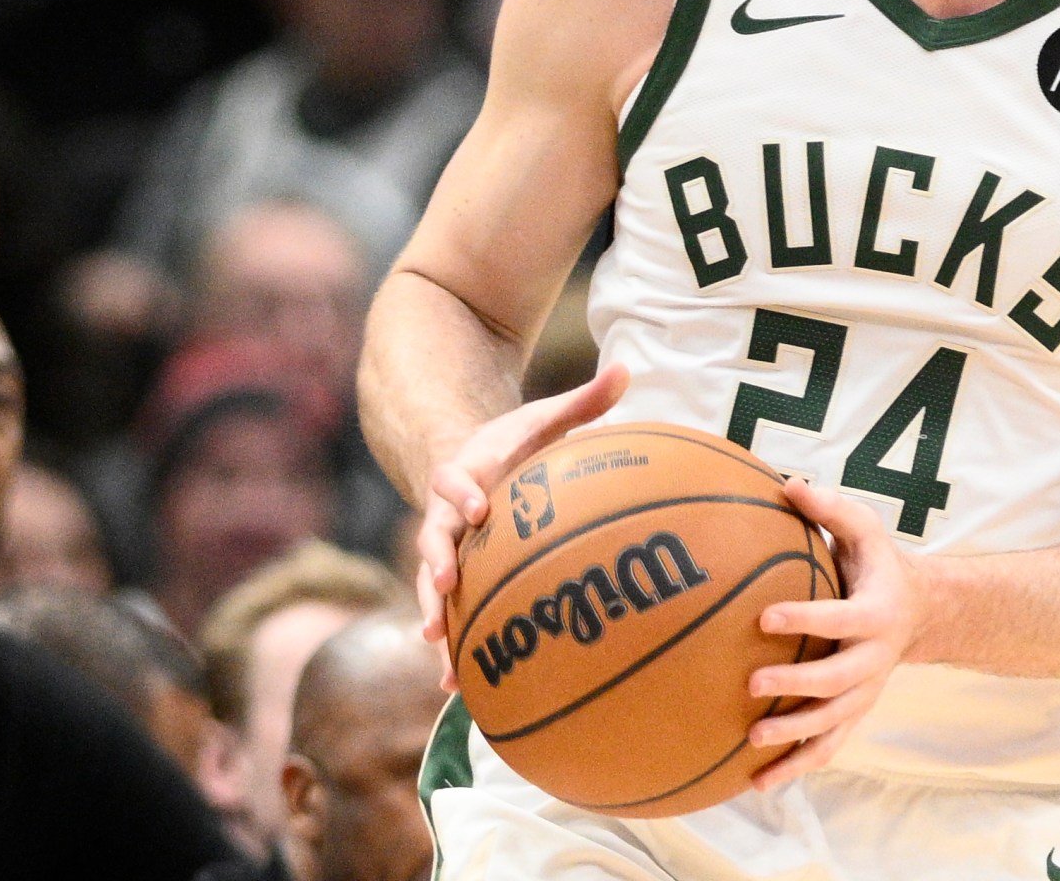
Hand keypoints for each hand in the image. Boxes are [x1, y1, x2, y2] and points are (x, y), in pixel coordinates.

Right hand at [415, 364, 628, 682]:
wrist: (460, 459)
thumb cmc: (513, 443)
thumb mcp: (542, 418)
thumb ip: (584, 399)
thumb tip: (627, 368)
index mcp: (468, 473)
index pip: (456, 480)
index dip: (463, 493)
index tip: (478, 507)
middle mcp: (446, 515)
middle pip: (432, 540)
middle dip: (435, 563)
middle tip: (445, 585)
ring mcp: (444, 549)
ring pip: (431, 586)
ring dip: (436, 616)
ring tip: (439, 650)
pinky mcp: (451, 577)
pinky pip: (449, 615)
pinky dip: (451, 650)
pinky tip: (457, 691)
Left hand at [745, 479, 925, 788]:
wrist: (922, 611)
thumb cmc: (877, 564)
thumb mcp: (863, 529)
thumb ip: (828, 509)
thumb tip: (784, 484)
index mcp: (875, 613)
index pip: (841, 618)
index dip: (806, 619)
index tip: (765, 617)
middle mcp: (874, 659)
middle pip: (838, 680)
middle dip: (797, 685)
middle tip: (752, 682)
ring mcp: (866, 692)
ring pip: (833, 723)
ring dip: (795, 735)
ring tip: (752, 740)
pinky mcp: (855, 713)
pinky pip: (828, 747)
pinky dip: (796, 767)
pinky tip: (757, 782)